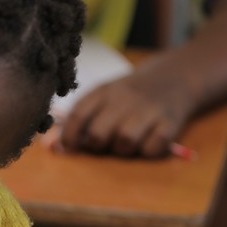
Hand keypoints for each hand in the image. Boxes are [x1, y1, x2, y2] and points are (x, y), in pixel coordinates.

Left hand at [58, 67, 195, 157]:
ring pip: (124, 142)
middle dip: (97, 145)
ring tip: (128, 141)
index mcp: (103, 92)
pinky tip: (150, 140)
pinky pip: (153, 147)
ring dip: (123, 149)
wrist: (176, 76)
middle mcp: (125, 99)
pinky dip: (149, 150)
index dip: (68, 137)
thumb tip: (50, 147)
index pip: (77, 115)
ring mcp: (149, 109)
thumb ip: (78, 120)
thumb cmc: (129, 96)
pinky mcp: (171, 122)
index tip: (68, 147)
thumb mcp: (104, 97)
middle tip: (105, 142)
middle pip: (97, 134)